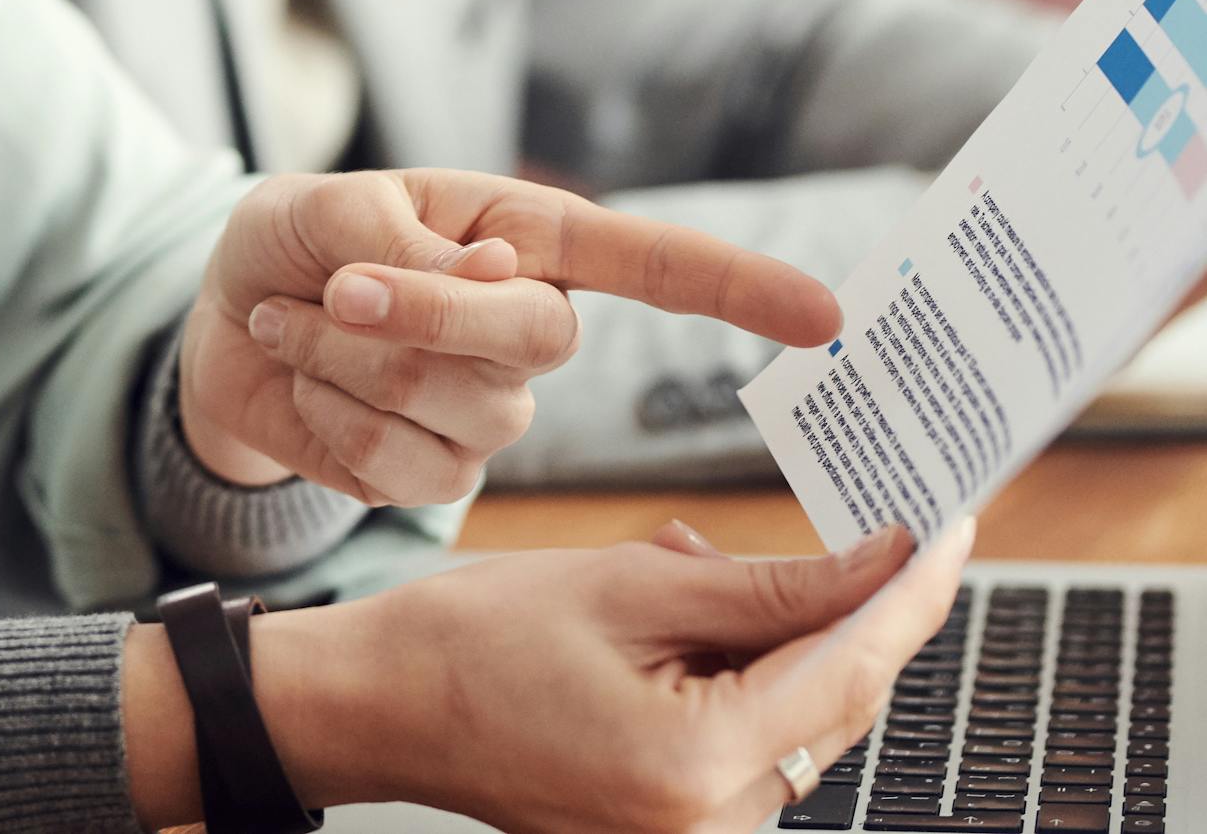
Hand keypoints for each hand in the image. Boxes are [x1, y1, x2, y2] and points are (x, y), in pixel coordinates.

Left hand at [179, 169, 842, 502]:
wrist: (221, 319)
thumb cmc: (291, 242)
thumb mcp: (322, 209)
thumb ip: (398, 239)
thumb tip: (493, 283)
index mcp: (526, 242)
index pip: (655, 266)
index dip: (740, 289)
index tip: (829, 317)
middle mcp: (530, 328)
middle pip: (536, 341)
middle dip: (422, 314)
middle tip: (335, 286)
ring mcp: (492, 411)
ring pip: (455, 404)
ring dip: (347, 358)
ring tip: (299, 320)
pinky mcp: (436, 473)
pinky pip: (401, 463)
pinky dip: (327, 412)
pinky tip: (304, 381)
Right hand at [224, 517, 975, 833]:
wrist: (375, 707)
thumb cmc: (471, 640)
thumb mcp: (623, 585)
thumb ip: (759, 584)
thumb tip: (874, 563)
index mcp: (698, 765)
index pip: (849, 667)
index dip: (909, 590)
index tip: (947, 523)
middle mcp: (712, 827)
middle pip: (831, 702)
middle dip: (846, 607)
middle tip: (850, 518)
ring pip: (794, 721)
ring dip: (779, 637)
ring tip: (683, 564)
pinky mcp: (672, 829)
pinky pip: (747, 745)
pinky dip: (739, 675)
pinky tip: (679, 615)